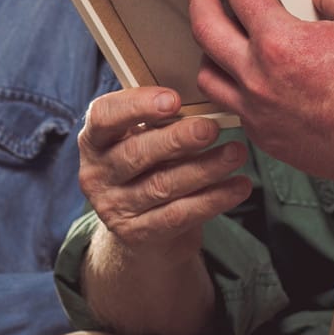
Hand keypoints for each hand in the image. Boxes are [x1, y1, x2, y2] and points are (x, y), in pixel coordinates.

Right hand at [76, 84, 254, 254]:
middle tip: (211, 128)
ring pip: (162, 186)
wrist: (141, 227)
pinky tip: (238, 186)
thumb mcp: (144, 139)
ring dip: (204, 168)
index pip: (104, 116)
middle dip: (177, 139)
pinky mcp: (136, 234)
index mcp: (94, 140)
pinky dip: (213, 199)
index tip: (174, 100)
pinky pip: (179, 214)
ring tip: (236, 153)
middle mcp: (96, 174)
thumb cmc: (149, 167)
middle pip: (135, 153)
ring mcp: (113, 207)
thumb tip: (204, 105)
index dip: (136, 106)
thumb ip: (161, 122)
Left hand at [188, 0, 333, 189]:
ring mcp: (259, 114)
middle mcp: (259, 80)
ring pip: (209, 77)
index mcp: (280, 43)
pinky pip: (235, 108)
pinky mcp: (269, 140)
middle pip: (205, 29)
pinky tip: (248, 79)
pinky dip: (235, 88)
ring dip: (208, 49)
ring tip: (217, 35)